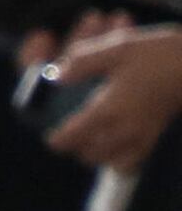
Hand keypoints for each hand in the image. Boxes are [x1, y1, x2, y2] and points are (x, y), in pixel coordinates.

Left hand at [45, 21, 181, 175]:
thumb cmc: (157, 54)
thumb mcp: (116, 48)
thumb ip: (82, 62)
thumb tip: (56, 76)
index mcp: (112, 107)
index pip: (78, 133)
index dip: (61, 140)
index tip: (51, 140)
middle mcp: (129, 128)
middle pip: (94, 154)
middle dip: (78, 149)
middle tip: (69, 139)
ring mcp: (147, 136)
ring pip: (116, 163)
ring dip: (100, 157)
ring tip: (90, 144)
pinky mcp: (159, 137)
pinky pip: (137, 161)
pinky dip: (122, 160)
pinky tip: (117, 147)